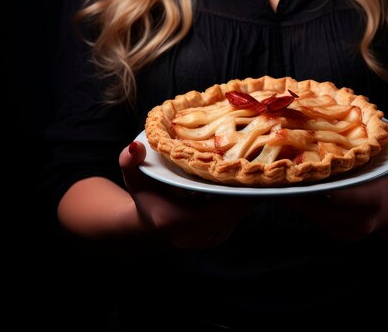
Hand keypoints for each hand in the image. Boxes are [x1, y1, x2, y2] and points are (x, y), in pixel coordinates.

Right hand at [119, 142, 257, 248]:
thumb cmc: (145, 195)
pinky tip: (243, 187)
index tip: (249, 171)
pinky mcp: (215, 240)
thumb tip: (135, 145)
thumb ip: (129, 161)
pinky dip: (240, 205)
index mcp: (173, 220)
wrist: (149, 224)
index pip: (217, 207)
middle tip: (258, 167)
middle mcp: (190, 236)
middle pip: (232, 212)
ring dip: (246, 197)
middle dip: (246, 190)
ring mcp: (204, 241)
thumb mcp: (135, 176)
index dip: (237, 191)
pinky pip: (235, 220)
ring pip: (236, 216)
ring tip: (254, 174)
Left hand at [285, 134, 387, 240]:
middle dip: (298, 187)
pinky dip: (301, 201)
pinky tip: (291, 185)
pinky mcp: (335, 234)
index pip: (338, 194)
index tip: (295, 165)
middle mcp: (359, 222)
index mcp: (374, 202)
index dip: (315, 182)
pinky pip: (312, 217)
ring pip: (311, 212)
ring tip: (280, 173)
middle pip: (318, 205)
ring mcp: (345, 231)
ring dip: (295, 194)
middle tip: (278, 166)